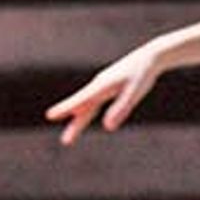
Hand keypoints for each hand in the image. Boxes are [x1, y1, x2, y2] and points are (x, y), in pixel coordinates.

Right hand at [44, 47, 162, 144]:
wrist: (150, 57)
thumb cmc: (143, 75)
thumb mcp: (134, 93)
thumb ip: (121, 109)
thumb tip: (107, 127)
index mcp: (103, 86)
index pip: (81, 100)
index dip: (66, 108)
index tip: (50, 116)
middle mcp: (99, 86)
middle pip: (83, 108)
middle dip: (74, 125)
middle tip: (65, 142)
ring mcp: (102, 86)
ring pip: (87, 106)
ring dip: (78, 121)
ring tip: (69, 137)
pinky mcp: (108, 87)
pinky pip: (93, 102)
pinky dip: (85, 111)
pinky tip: (81, 116)